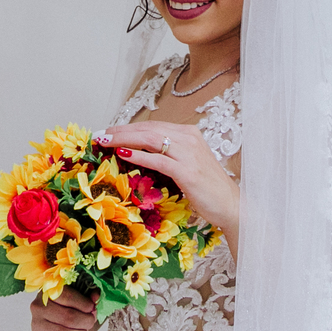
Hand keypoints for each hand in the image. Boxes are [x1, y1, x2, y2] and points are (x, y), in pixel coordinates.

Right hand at [30, 287, 99, 330]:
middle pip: (68, 318)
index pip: (68, 297)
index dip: (85, 305)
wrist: (58, 318)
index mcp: (48, 290)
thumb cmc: (70, 305)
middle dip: (86, 322)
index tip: (92, 309)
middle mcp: (38, 307)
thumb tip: (95, 296)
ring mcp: (35, 325)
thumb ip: (89, 294)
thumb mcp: (80, 296)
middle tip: (91, 322)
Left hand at [96, 122, 239, 257]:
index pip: (152, 125)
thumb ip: (167, 155)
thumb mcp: (186, 165)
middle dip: (121, 130)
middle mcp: (189, 138)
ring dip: (124, 139)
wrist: (230, 204)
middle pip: (148, 129)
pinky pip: (158, 159)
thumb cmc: (207, 188)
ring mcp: (189, 154)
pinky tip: (123, 154)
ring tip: (106, 141)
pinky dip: (138, 155)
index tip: (110, 132)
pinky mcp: (187, 171)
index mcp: (189, 134)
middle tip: (101, 134)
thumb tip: (138, 153)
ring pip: (149, 139)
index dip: (129, 127)